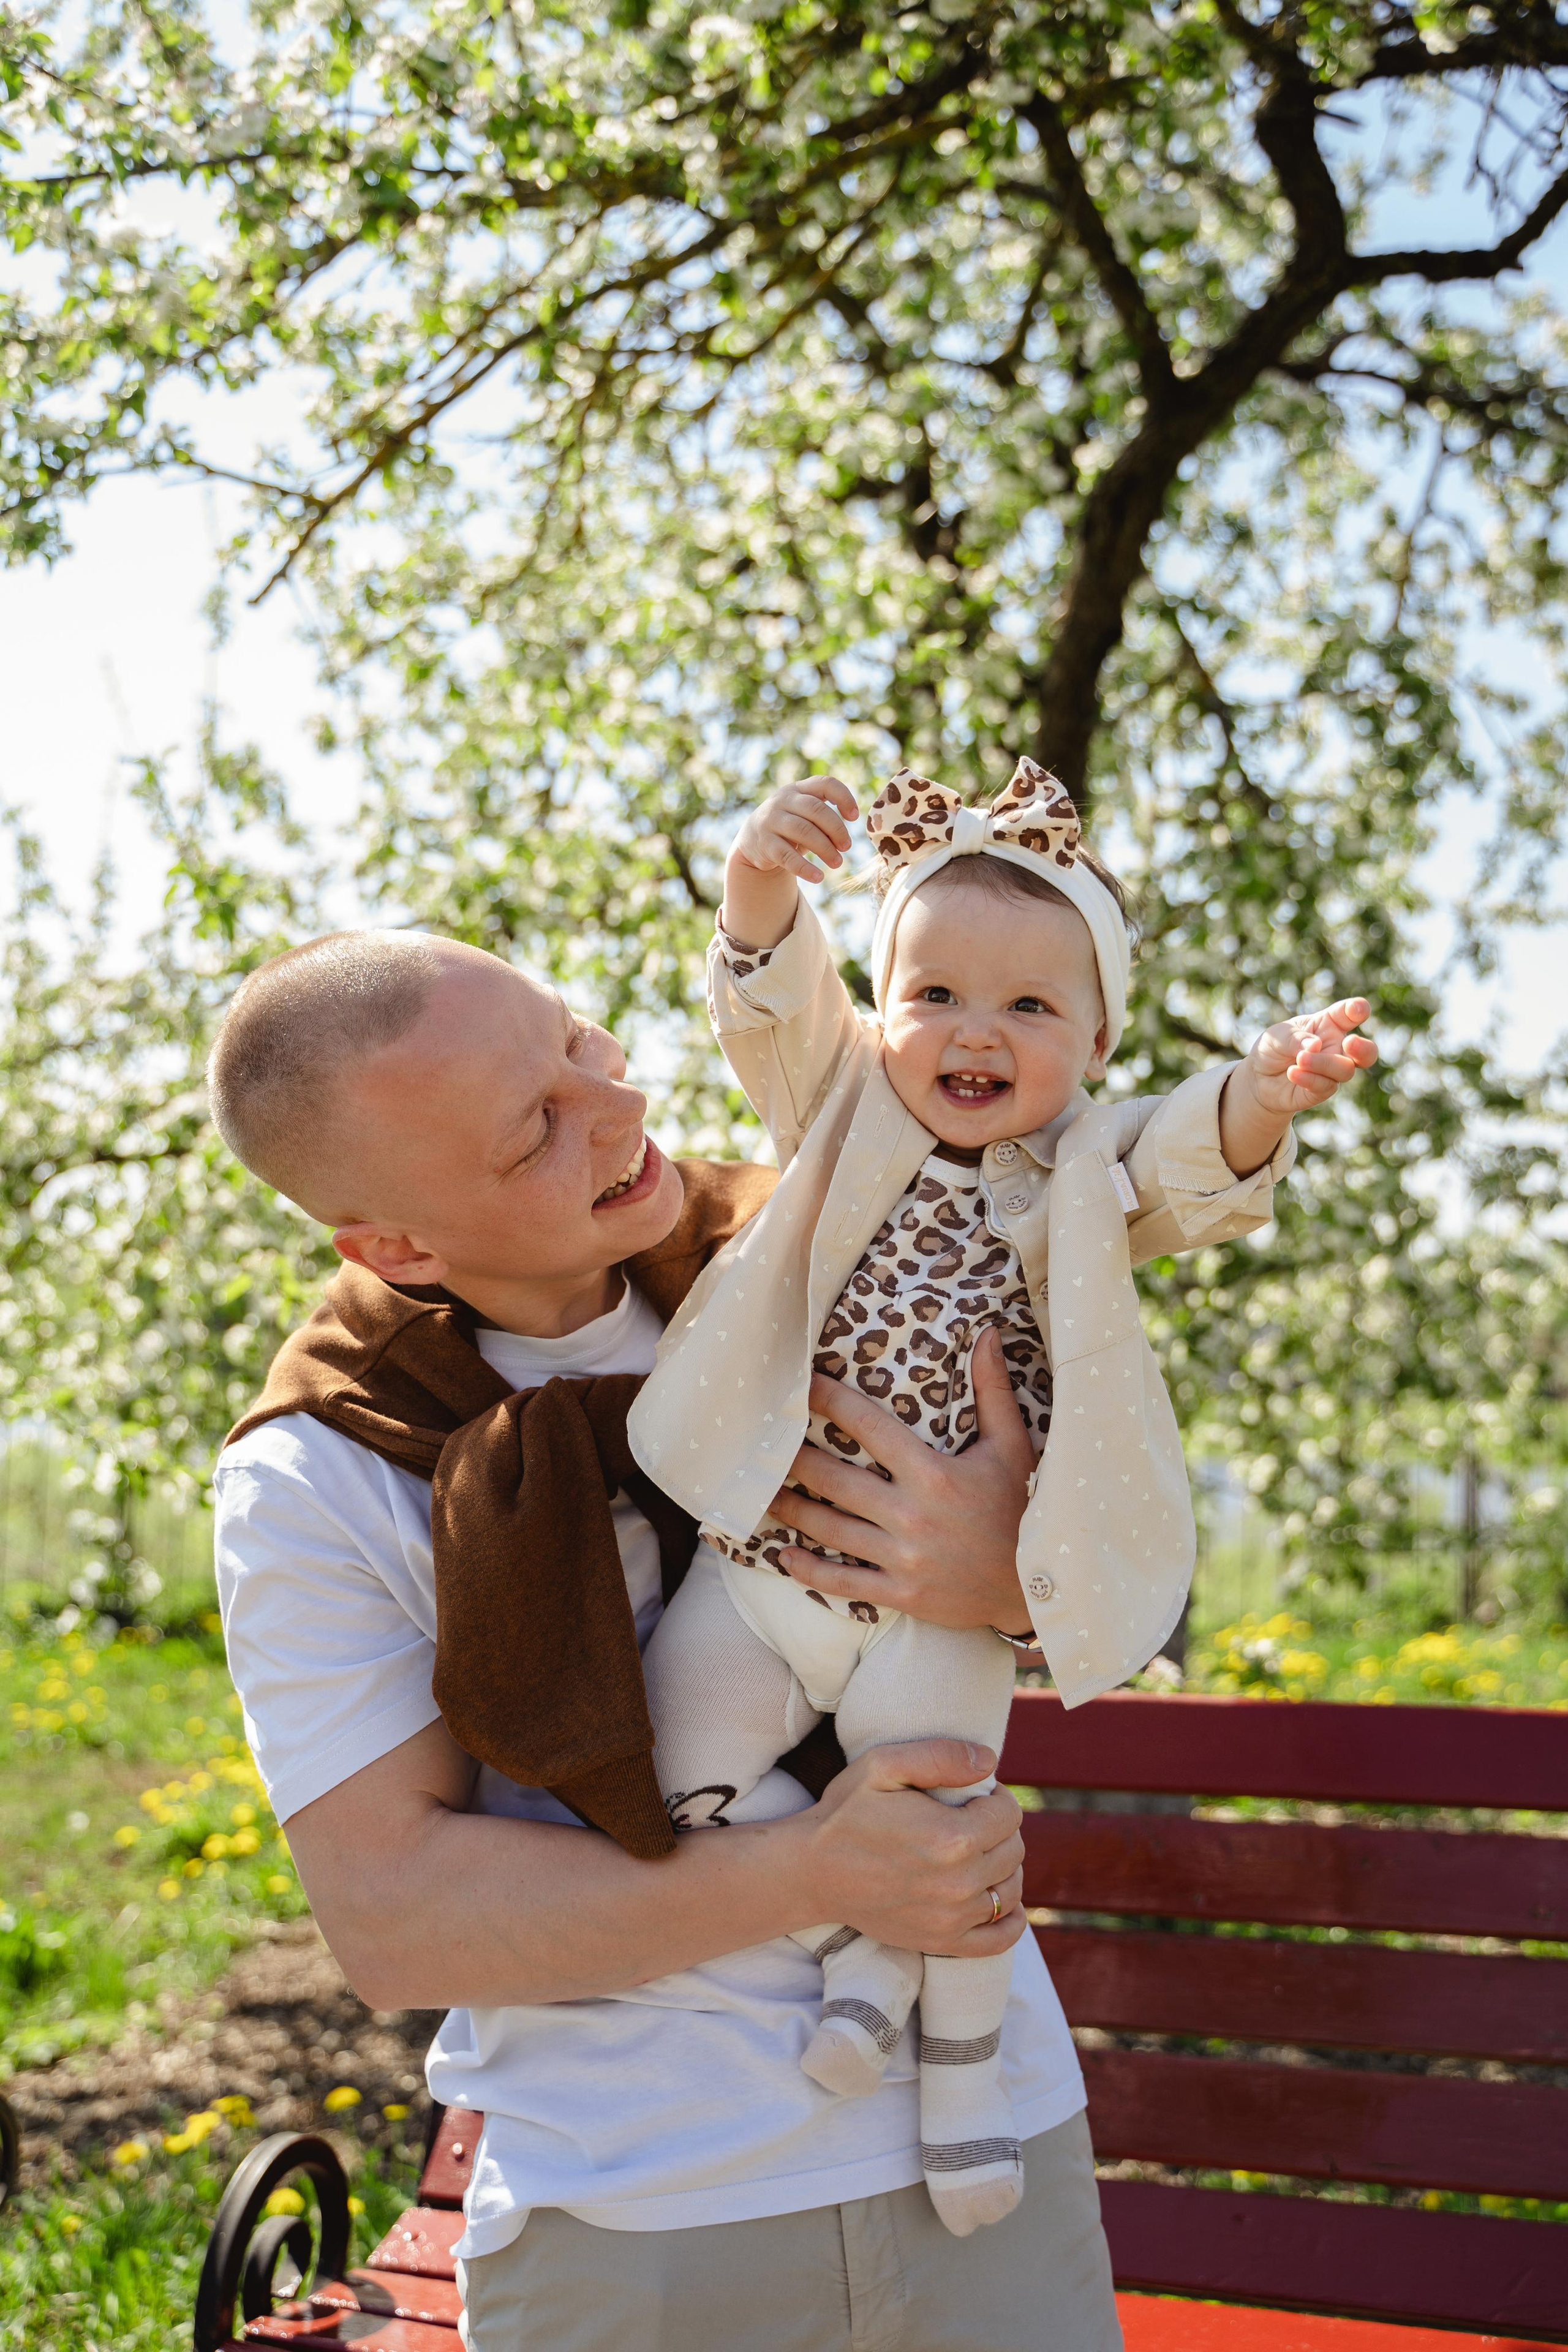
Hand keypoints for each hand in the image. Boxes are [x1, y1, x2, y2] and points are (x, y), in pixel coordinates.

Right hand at [731, 775, 858, 887]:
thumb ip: (824, 816)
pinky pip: (787, 856)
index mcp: (798, 789)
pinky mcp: (765, 844)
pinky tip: (818, 877)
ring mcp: (771, 821)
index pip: (825, 784)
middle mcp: (782, 800)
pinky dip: (805, 868)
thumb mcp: (803, 814)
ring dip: (825, 849)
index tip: (854, 817)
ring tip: (837, 863)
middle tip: (847, 847)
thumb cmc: (789, 826)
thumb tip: (846, 837)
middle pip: (816, 809)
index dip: (844, 797)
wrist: (752, 840)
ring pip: (803, 831)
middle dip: (836, 829)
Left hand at [768, 1328, 1035, 1631]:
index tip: (801, 1385)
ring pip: (831, 1529)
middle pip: (835, 1480)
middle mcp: (912, 1515)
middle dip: (794, 1459)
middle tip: (762, 1444)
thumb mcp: (1013, 1446)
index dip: (831, 1401)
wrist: (1037, 1589)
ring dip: (791, 1510)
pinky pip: (844, 1582)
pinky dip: (809, 1570)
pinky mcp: (902, 1594)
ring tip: (761, 1493)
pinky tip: (784, 1556)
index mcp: (934, 1474)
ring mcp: (904, 1559)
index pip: (869, 1427)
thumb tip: (988, 1334)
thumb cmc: (1021, 1509)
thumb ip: (993, 1391)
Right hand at [795, 1739, 1026, 1957]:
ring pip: (1010, 1890)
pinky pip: (1000, 1939)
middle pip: (1013, 1851)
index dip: (998, 1798)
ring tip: (980, 1851)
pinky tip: (998, 1898)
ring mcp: (952, 1918)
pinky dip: (1010, 1920)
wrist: (812, 1873)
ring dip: (1005, 1867)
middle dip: (1001, 1829)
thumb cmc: (846, 1813)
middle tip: (974, 1819)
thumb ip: (939, 1755)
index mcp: (951, 1837)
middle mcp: (959, 1882)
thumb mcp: (882, 1765)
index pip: (1009, 1815)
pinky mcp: (942, 1942)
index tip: (977, 1795)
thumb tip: (990, 1761)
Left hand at [1247, 997, 1377, 1116]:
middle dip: (1364, 1048)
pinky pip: (1325, 1086)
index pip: (1348, 1015)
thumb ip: (1296, 1038)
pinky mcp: (1322, 1091)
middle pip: (1366, 1052)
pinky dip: (1309, 1078)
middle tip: (1350, 1042)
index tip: (1358, 1008)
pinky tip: (1292, 1073)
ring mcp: (1332, 1071)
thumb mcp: (1278, 1035)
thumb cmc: (1273, 1048)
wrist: (1258, 1079)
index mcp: (1329, 1024)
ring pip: (1344, 1070)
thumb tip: (1315, 1045)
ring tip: (1299, 1059)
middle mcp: (1336, 1048)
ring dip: (1322, 1063)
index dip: (1357, 1009)